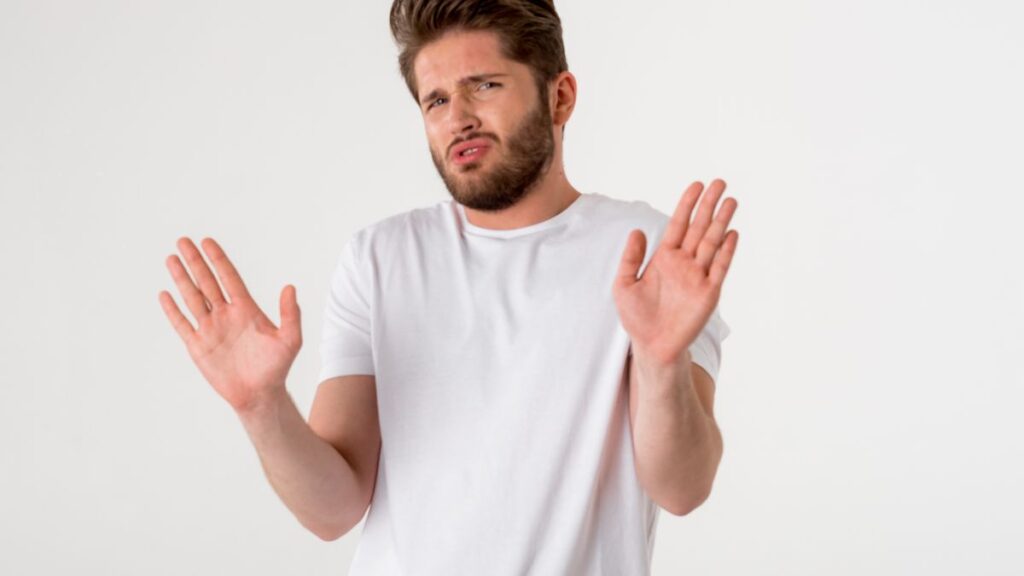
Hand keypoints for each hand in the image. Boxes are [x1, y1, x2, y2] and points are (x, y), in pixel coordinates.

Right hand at [158, 237, 301, 412]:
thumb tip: (290, 287)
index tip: (207, 241)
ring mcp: (210, 329)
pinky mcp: (198, 346)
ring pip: (192, 298)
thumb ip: (290, 314)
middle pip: (207, 282)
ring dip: (182, 278)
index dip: (218, 260)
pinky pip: (182, 324)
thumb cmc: (277, 367)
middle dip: (195, 261)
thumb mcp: (290, 339)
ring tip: (171, 258)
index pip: (229, 278)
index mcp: (246, 309)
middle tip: (183, 240)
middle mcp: (226, 314)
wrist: (260, 394)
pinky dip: (172, 310)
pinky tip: (165, 294)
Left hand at [613, 179, 738, 365]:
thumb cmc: (637, 318)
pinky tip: (732, 233)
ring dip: (721, 222)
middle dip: (709, 206)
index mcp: (664, 258)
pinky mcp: (709, 293)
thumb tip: (636, 230)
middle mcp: (684, 263)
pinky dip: (726, 251)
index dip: (687, 205)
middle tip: (720, 183)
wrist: (652, 346)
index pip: (678, 225)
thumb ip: (630, 258)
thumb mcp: (624, 285)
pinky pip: (719, 268)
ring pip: (712, 243)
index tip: (696, 185)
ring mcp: (698, 277)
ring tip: (731, 201)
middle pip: (699, 228)